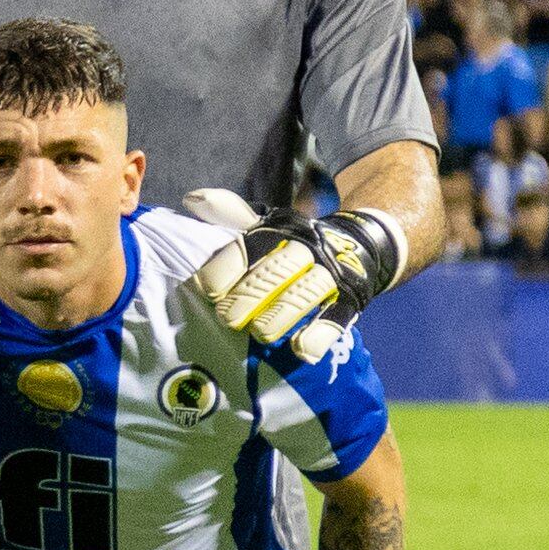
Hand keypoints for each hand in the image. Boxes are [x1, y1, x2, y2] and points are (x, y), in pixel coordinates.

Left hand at [183, 187, 389, 366]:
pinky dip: (320, 334)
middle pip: (276, 272)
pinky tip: (302, 350)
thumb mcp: (262, 224)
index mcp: (278, 232)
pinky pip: (338, 317)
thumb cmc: (290, 242)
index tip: (207, 290)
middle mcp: (305, 251)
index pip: (249, 246)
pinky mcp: (350, 299)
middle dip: (249, 295)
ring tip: (260, 334)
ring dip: (282, 314)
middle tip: (226, 319)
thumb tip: (192, 198)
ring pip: (306, 293)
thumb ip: (228, 214)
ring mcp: (331, 276)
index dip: (226, 268)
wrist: (355, 243)